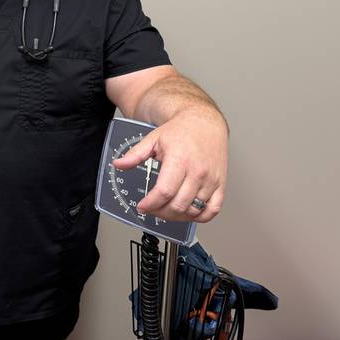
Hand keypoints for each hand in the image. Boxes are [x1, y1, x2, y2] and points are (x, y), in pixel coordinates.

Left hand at [112, 110, 227, 222]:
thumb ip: (135, 154)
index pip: (164, 192)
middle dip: (161, 212)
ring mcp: (211, 180)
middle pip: (178, 205)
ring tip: (166, 210)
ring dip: (177, 216)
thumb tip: (118, 164)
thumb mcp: (153, 139)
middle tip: (152, 209)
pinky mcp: (221, 184)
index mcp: (179, 161)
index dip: (151, 204)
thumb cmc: (180, 131)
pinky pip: (213, 209)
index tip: (142, 207)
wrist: (204, 122)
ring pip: (194, 210)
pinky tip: (188, 212)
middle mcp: (197, 172)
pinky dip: (201, 217)